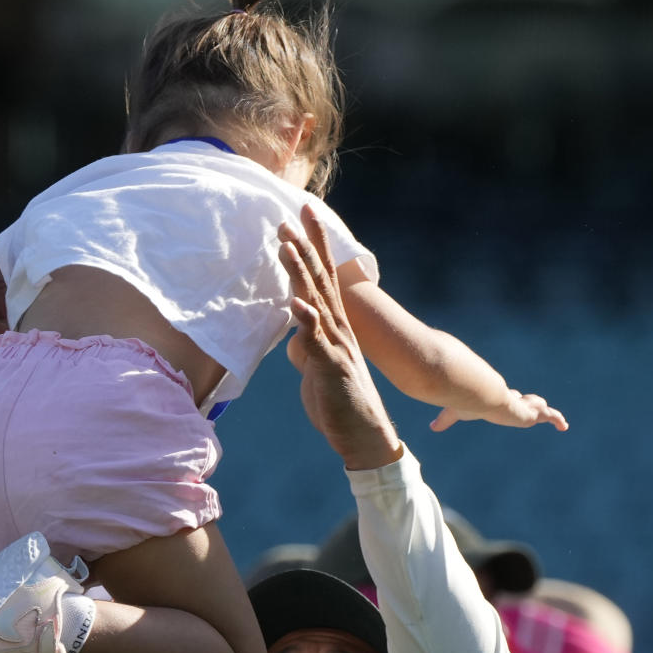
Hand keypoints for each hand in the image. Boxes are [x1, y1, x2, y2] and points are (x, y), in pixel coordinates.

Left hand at [278, 206, 401, 470]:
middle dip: (306, 247)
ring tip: (287, 246)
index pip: (322, 280)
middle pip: (320, 281)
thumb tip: (295, 338)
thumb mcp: (316, 371)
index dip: (312, 248)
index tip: (301, 217)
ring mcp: (337, 347)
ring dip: (302, 274)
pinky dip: (307, 323)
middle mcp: (338, 330)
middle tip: (291, 216)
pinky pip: (317, 344)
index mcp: (334, 327)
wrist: (365, 437)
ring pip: (317, 303)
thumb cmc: (339, 403)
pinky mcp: (332, 369)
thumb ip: (307, 349)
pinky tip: (297, 305)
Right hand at [430, 392, 567, 432]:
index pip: (507, 398)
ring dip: (542, 410)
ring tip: (555, 417)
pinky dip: (556, 420)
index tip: (516, 399)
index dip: (512, 399)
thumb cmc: (468, 402)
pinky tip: (564, 426)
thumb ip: (445, 420)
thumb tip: (431, 427)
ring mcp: (521, 406)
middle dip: (528, 402)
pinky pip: (548, 416)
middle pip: (524, 400)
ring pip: (536, 406)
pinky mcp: (530, 414)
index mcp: (496, 399)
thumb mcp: (455, 413)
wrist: (480, 396)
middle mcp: (511, 399)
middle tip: (538, 405)